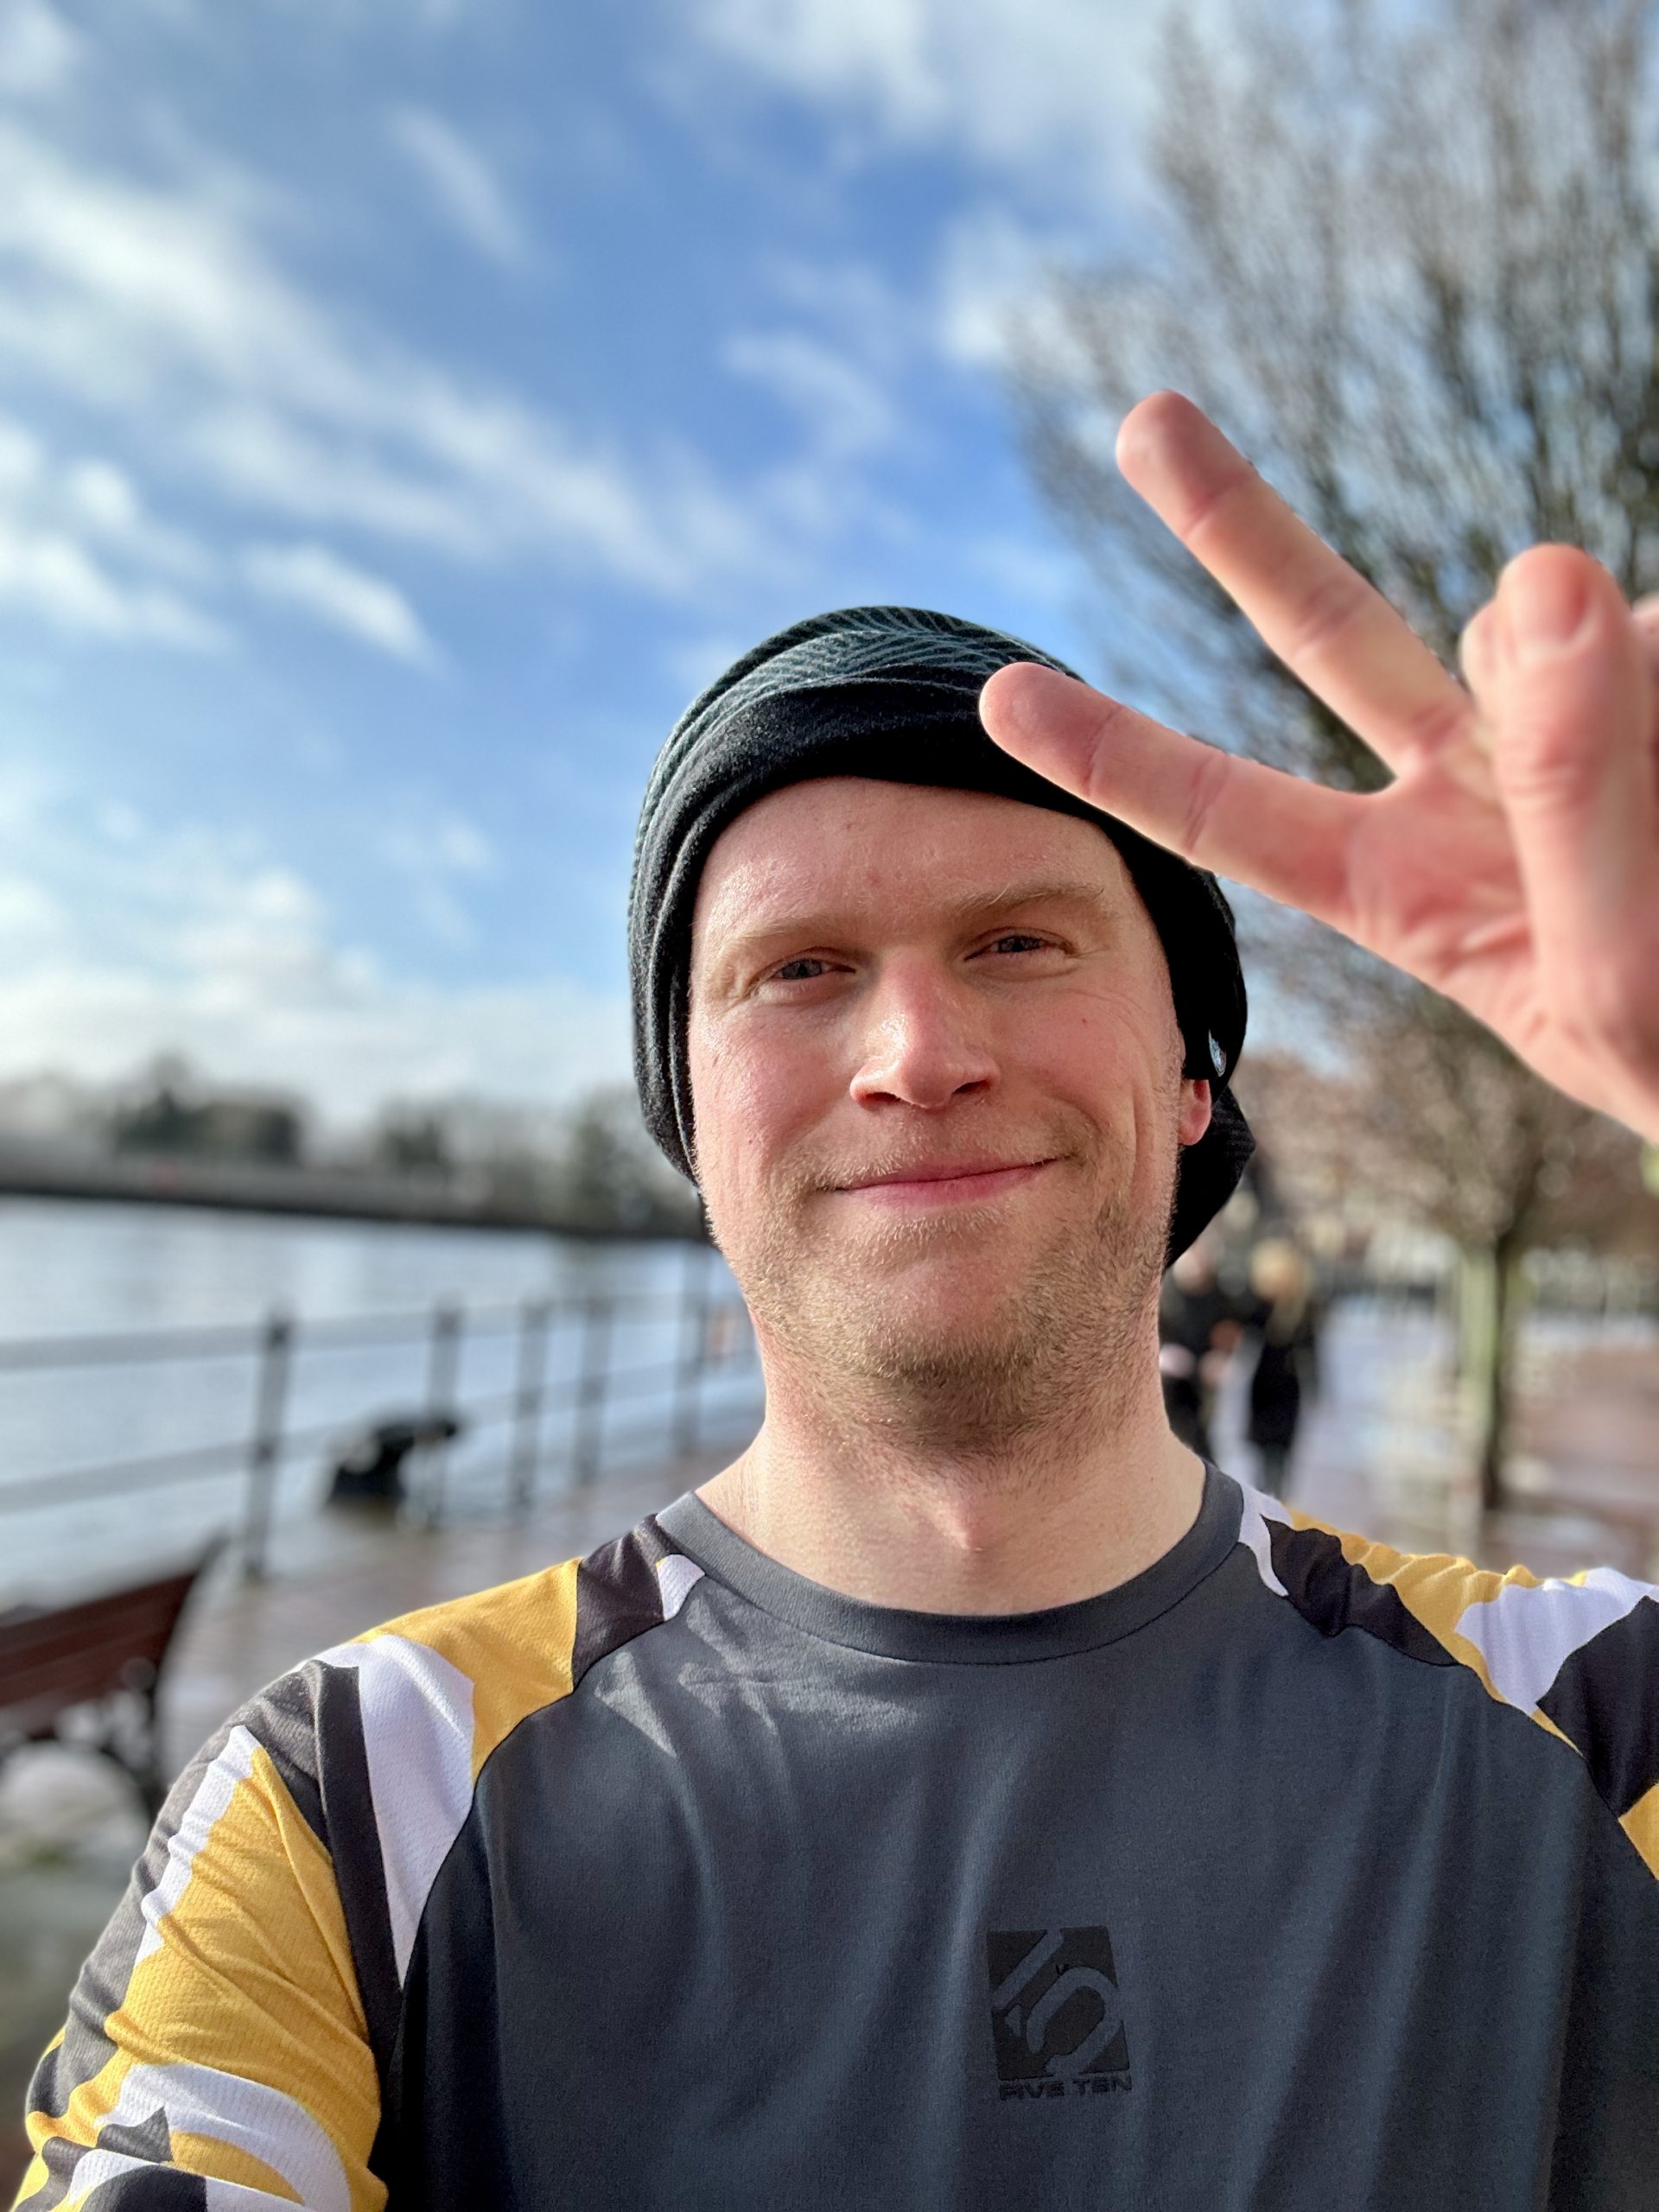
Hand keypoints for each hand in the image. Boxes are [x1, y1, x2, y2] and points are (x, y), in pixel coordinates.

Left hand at [979, 393, 1658, 1142]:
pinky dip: (1658, 662)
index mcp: (1394, 888)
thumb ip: (1570, 786)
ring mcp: (1554, 721)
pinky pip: (1645, 622)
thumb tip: (1536, 570)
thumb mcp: (1611, 970)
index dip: (1113, 756)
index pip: (1222, 814)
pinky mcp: (1648, 665)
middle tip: (1142, 419)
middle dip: (1235, 526)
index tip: (992, 696)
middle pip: (1325, 634)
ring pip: (1522, 619)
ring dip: (1594, 682)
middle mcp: (1455, 788)